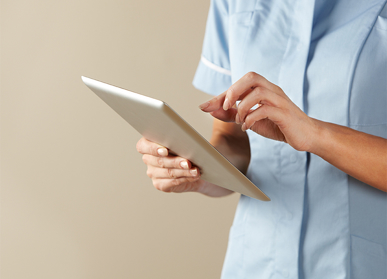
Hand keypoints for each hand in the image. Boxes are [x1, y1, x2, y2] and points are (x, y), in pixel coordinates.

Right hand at [136, 137, 203, 192]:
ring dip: (183, 171)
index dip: (153, 148)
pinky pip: (172, 182)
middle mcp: (148, 159)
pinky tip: (193, 176)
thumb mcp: (181, 142)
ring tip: (195, 171)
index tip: (165, 151)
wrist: (194, 167)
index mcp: (148, 144)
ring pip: (167, 172)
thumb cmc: (185, 150)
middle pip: (159, 161)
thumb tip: (185, 144)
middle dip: (175, 162)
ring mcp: (152, 172)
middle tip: (187, 163)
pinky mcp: (159, 184)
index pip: (143, 146)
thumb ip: (178, 141)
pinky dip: (185, 178)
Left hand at [199, 72, 317, 151]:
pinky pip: (266, 109)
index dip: (220, 95)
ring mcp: (280, 100)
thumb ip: (231, 114)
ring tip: (239, 120)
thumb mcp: (250, 119)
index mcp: (263, 89)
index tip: (204, 106)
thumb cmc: (278, 125)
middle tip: (226, 107)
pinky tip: (247, 127)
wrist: (305, 136)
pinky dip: (252, 118)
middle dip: (233, 91)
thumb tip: (210, 110)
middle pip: (252, 77)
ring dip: (242, 107)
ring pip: (258, 92)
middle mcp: (272, 90)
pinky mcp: (285, 113)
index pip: (240, 84)